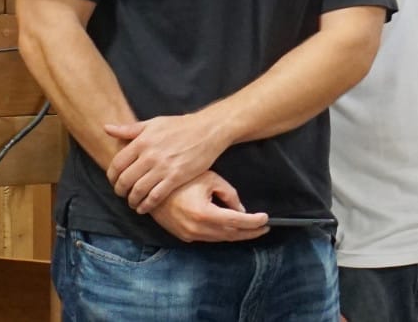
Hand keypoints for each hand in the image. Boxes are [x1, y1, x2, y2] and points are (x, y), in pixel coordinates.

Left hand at [106, 113, 229, 213]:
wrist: (209, 130)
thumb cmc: (181, 126)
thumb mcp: (154, 123)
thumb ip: (129, 129)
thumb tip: (106, 128)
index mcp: (142, 142)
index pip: (117, 164)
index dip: (112, 176)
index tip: (114, 181)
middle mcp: (150, 156)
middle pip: (125, 180)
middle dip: (120, 190)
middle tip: (122, 194)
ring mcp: (163, 168)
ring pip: (138, 190)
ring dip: (132, 200)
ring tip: (132, 202)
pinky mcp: (176, 177)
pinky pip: (155, 196)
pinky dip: (146, 205)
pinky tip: (144, 208)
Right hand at [147, 170, 268, 242]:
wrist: (150, 188)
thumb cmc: (182, 179)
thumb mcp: (211, 180)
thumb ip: (229, 195)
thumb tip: (242, 210)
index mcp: (204, 213)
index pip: (237, 222)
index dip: (254, 222)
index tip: (266, 219)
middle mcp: (196, 228)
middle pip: (230, 234)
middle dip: (250, 232)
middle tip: (265, 227)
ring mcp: (188, 234)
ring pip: (220, 238)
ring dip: (237, 235)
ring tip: (253, 229)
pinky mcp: (182, 236)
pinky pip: (208, 238)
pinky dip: (222, 234)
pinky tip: (232, 229)